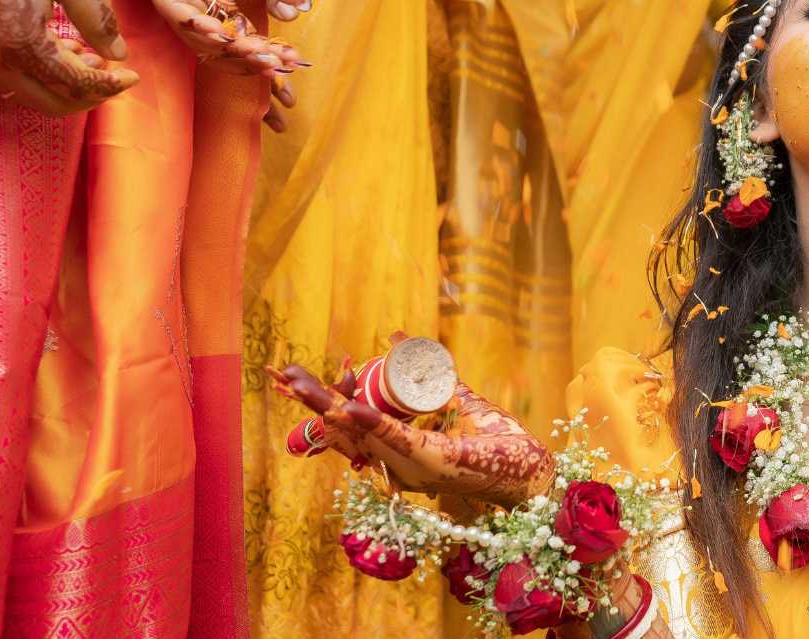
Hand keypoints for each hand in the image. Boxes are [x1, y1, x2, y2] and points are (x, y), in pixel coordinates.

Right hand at [0, 0, 135, 112]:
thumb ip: (96, 16)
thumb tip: (119, 53)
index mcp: (23, 46)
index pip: (76, 84)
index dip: (110, 85)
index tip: (132, 74)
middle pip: (50, 102)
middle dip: (87, 95)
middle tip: (110, 73)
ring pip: (27, 91)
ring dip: (62, 84)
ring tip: (86, 54)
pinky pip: (8, 75)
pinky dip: (38, 71)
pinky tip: (56, 45)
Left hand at [96, 0, 307, 127]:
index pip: (242, 29)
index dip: (266, 46)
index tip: (293, 60)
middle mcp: (191, 0)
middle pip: (223, 38)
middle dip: (252, 55)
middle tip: (280, 67)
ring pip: (199, 32)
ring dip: (228, 46)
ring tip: (257, 56)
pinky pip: (175, 9)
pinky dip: (196, 23)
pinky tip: (219, 33)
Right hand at [268, 355, 551, 508]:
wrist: (530, 471)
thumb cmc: (494, 440)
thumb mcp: (454, 400)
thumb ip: (427, 372)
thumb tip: (394, 338)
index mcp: (397, 451)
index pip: (348, 425)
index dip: (320, 400)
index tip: (292, 376)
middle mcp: (397, 463)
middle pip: (343, 429)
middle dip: (310, 401)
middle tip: (279, 374)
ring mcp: (412, 464)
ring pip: (361, 434)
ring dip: (328, 407)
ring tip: (297, 382)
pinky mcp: (433, 461)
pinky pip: (397, 441)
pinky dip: (373, 424)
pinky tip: (350, 408)